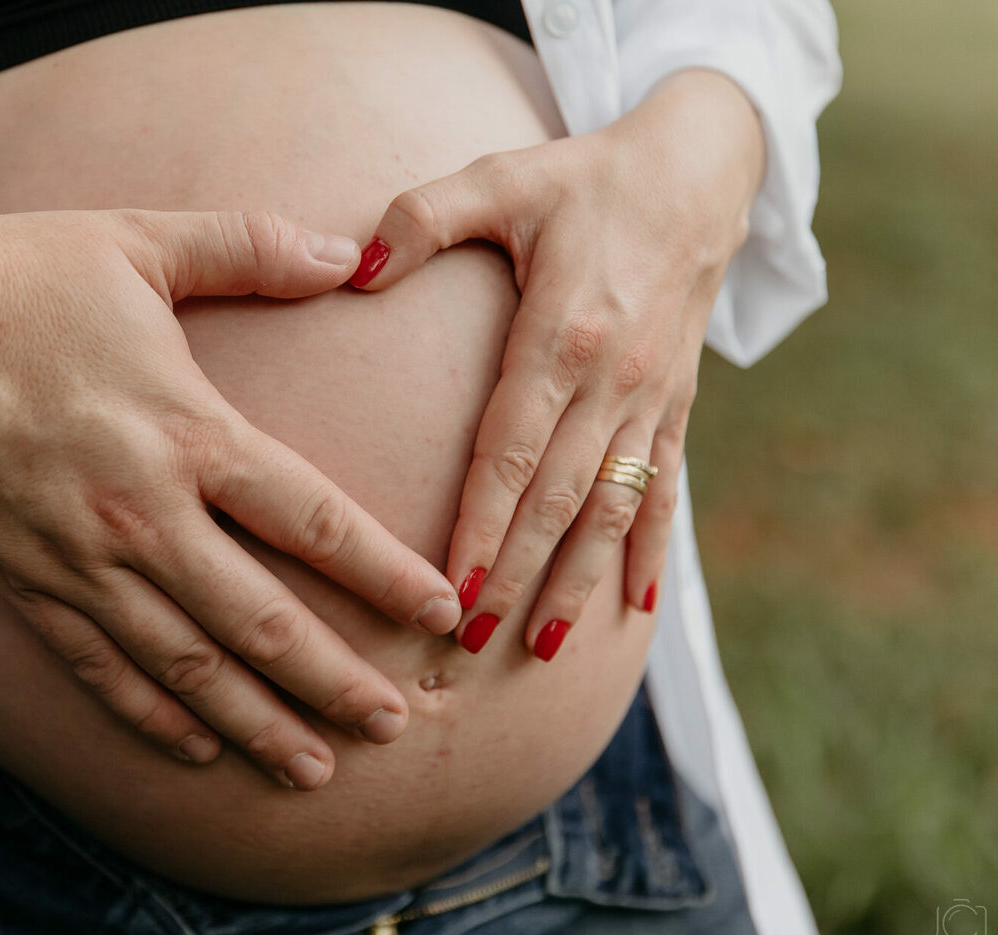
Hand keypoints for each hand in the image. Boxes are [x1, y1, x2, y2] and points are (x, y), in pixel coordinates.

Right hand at [0, 208, 461, 788]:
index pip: (314, 522)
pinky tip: (194, 750)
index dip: (388, 575)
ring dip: (254, 724)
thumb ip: (248, 245)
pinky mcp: (20, 583)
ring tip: (313, 770)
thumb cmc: (8, 278)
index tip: (444, 617)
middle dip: (336, 682)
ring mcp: (78, 560)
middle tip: (396, 728)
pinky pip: (96, 667)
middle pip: (263, 620)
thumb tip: (344, 249)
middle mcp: (143, 514)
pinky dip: (148, 716)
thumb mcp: (138, 241)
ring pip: (186, 666)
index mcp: (188, 432)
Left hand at [350, 70, 764, 657]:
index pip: (513, 453)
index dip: (483, 526)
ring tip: (544, 645)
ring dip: (579, 581)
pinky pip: (664, 490)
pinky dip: (651, 551)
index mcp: (563, 334)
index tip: (454, 589)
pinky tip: (636, 608)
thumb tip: (350, 268)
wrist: (701, 171)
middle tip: (475, 641)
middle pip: (558, 498)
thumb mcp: (502, 177)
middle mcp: (613, 380)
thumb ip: (423, 218)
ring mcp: (650, 399)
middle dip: (518, 574)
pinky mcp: (676, 405)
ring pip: (612, 509)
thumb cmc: (585, 178)